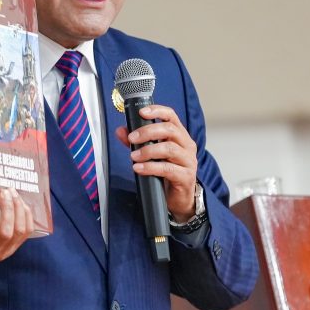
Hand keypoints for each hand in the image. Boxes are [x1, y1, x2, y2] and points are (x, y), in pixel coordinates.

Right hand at [0, 187, 33, 280]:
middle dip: (9, 209)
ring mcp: (3, 252)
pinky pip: (25, 234)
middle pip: (7, 232)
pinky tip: (22, 205)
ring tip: (14, 194)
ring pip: (19, 232)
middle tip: (6, 192)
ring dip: (19, 211)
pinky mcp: (12, 249)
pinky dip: (26, 217)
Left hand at [115, 104, 197, 222]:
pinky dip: (151, 167)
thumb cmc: (167, 173)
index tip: (141, 112)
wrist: (180, 198)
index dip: (157, 111)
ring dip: (148, 150)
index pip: (172, 116)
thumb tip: (121, 131)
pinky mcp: (186, 177)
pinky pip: (168, 169)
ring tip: (133, 156)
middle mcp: (187, 146)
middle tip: (132, 139)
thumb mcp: (152, 155)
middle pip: (170, 130)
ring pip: (169, 149)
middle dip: (148, 132)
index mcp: (180, 136)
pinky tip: (139, 168)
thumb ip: (137, 142)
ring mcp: (188, 161)